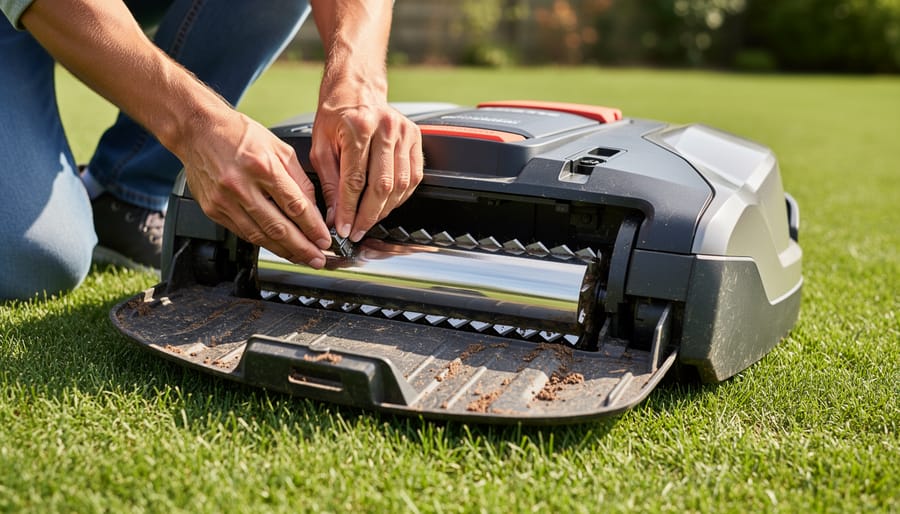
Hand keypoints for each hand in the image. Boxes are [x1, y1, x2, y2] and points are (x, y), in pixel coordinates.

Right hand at [183, 110, 331, 267]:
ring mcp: (224, 200)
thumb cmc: (239, 135)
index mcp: (262, 166)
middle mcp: (241, 186)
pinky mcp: (214, 210)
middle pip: (278, 227)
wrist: (199, 131)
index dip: (313, 228)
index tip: (325, 240)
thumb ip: (299, 180)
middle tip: (318, 260)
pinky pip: (243, 233)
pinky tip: (277, 247)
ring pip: (260, 236)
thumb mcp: (279, 148)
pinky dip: (263, 242)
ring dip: (284, 251)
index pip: (294, 206)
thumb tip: (315, 210)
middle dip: (302, 248)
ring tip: (301, 258)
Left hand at [310, 98, 422, 241]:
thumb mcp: (321, 147)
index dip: (350, 209)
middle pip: (382, 185)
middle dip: (369, 215)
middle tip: (358, 230)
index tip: (344, 227)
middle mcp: (386, 128)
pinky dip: (401, 196)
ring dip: (386, 208)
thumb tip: (336, 215)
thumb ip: (329, 182)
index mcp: (358, 127)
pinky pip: (414, 176)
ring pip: (401, 184)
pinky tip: (387, 203)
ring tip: (370, 220)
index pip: (355, 180)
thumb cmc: (335, 115)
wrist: (356, 89)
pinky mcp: (416, 137)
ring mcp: (405, 132)